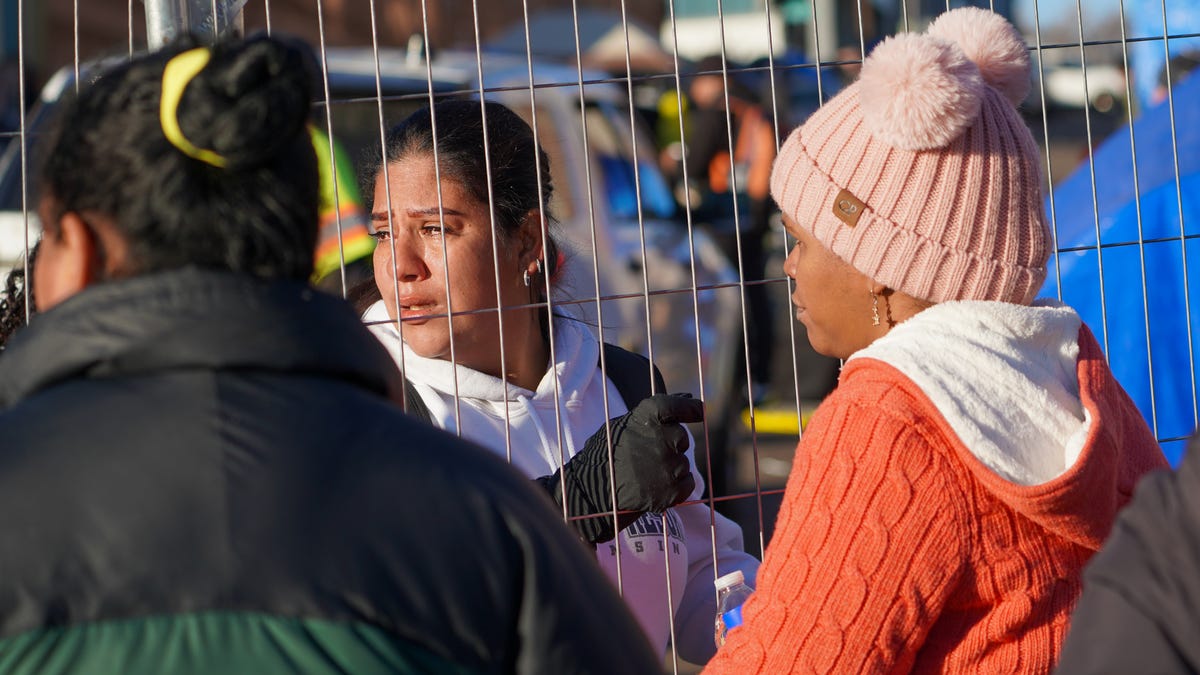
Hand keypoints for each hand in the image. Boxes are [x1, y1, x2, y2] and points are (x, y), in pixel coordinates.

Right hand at [536, 393, 702, 543]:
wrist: (593, 493)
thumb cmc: (606, 455)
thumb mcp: (624, 425)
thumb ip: (656, 413)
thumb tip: (688, 397)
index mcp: (646, 417)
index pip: (675, 405)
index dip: (689, 407)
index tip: (699, 410)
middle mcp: (661, 438)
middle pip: (680, 437)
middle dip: (670, 444)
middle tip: (648, 455)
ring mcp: (668, 466)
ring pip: (683, 462)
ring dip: (670, 467)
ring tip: (645, 474)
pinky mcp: (673, 491)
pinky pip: (687, 483)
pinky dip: (676, 486)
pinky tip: (654, 487)